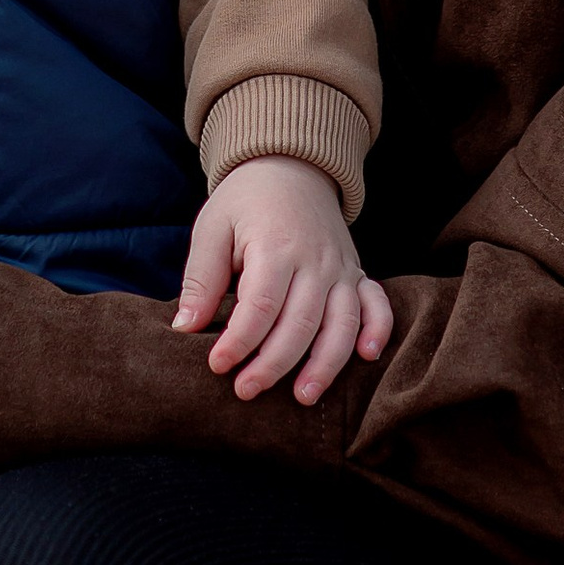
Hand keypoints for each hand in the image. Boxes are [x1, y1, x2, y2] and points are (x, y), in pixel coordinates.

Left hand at [173, 157, 392, 403]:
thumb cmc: (245, 202)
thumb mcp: (212, 228)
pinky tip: (367, 357)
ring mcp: (341, 267)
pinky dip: (378, 330)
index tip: (217, 365)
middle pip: (301, 322)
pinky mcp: (356, 273)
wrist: (291, 166)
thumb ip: (201, 278)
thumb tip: (185, 328)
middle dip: (274, 364)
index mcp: (275, 245)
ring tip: (304, 398)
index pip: (261, 305)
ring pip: (342, 322)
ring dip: (326, 364)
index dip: (240, 341)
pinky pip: (377, 304)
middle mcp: (315, 259)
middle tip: (246, 391)